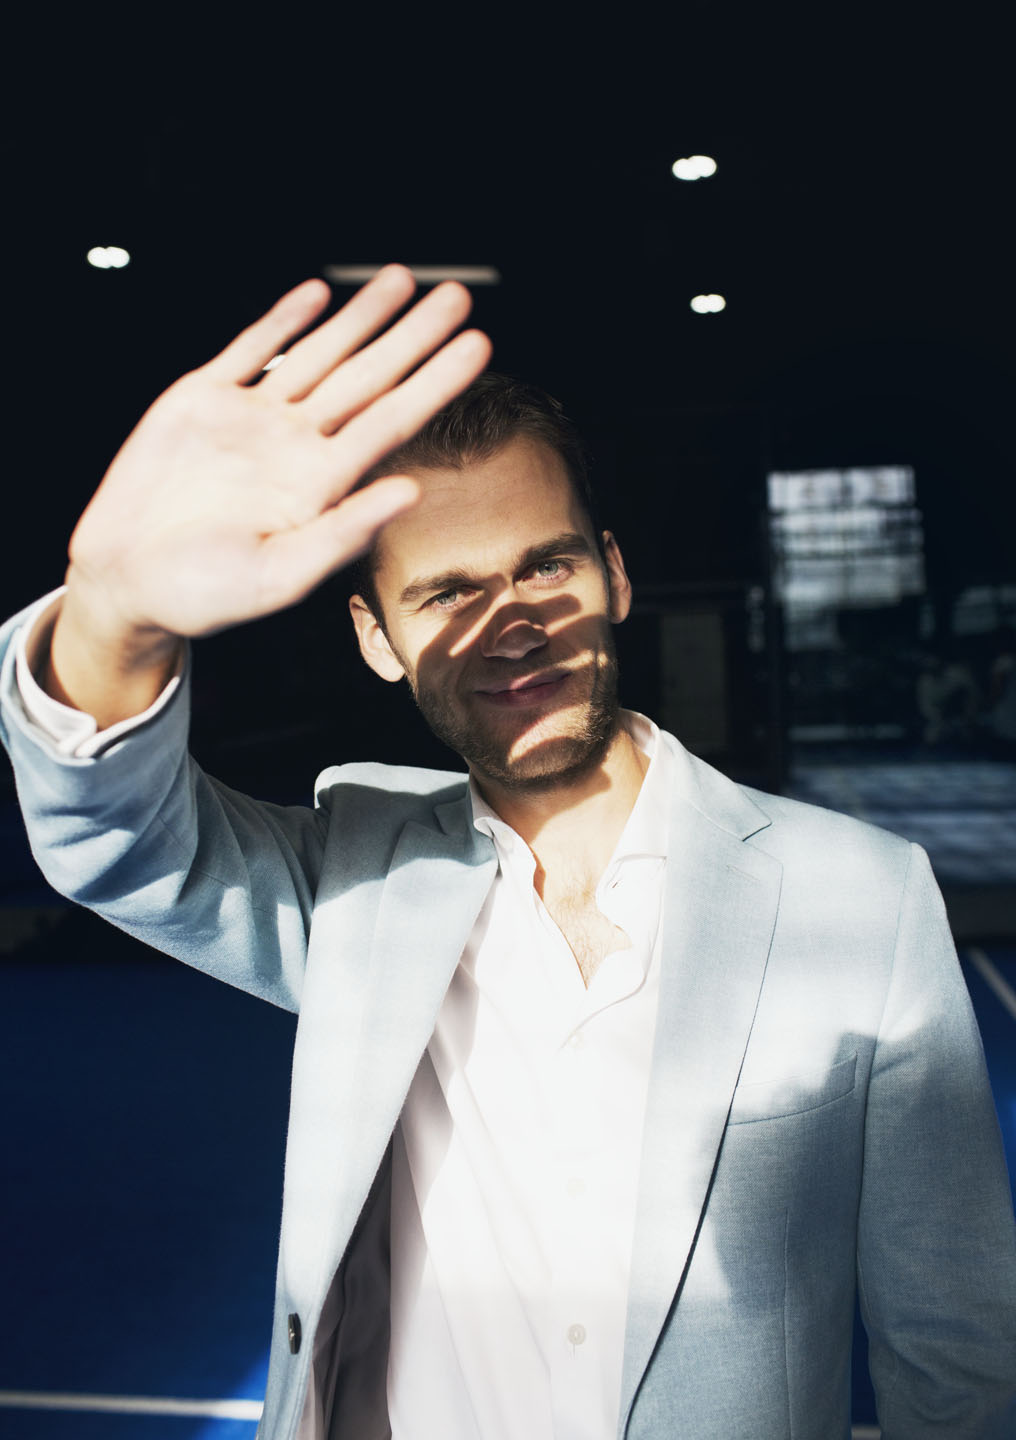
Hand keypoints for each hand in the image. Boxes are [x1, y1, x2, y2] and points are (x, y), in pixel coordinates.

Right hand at [45, 267, 490, 722]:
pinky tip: (318, 295)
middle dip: (412, 336)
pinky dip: (283, 321)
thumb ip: (344, 534)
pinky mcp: (202, 400)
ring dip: (360, 318)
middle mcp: (296, 445)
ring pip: (319, 355)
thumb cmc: (205, 593)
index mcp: (320, 485)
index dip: (436, 382)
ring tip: (401, 280)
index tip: (480, 346)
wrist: (126, 580)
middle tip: (458, 296)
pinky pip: (251, 350)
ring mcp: (252, 419)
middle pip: (368, 378)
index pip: (392, 422)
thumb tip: (410, 492)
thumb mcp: (279, 576)